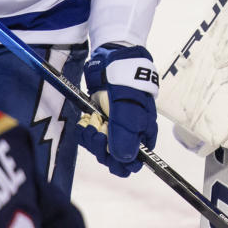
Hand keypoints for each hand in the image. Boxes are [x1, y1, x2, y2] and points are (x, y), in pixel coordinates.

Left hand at [78, 43, 158, 174]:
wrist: (111, 63)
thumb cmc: (126, 87)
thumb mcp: (127, 111)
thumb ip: (126, 136)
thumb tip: (124, 162)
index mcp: (144, 137)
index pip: (133, 164)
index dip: (119, 160)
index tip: (110, 144)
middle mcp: (130, 137)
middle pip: (114, 160)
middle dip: (101, 146)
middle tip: (98, 127)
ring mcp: (114, 131)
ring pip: (100, 150)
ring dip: (91, 137)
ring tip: (92, 118)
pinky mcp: (100, 124)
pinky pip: (89, 139)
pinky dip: (84, 131)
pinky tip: (86, 118)